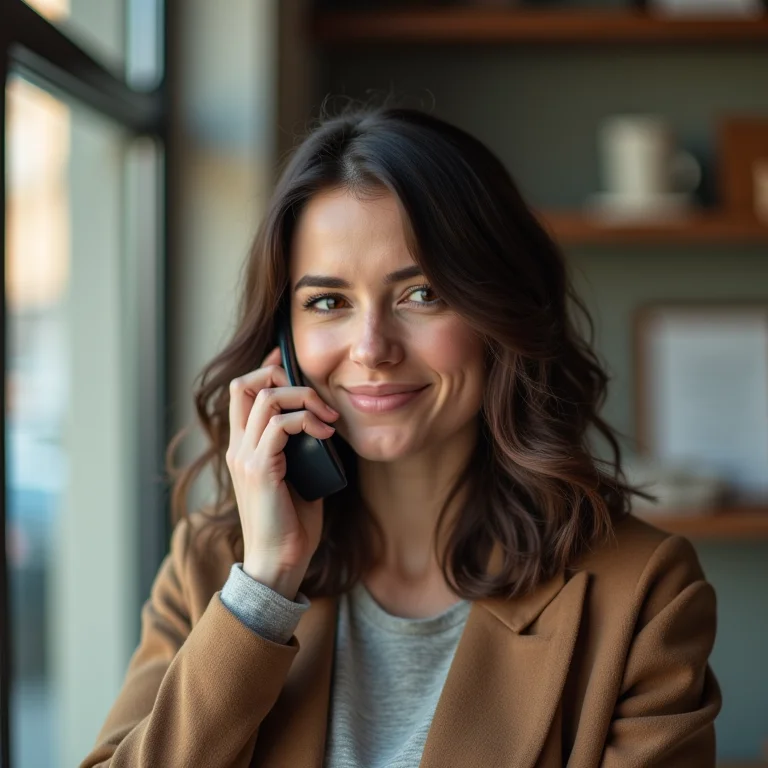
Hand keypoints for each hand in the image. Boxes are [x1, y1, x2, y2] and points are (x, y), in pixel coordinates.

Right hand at [225, 346, 339, 596]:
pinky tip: (325, 433)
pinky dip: (306, 420)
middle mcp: (238, 447)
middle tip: (316, 397)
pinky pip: (278, 424)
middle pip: (245, 384)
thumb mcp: (297, 475)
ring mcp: (245, 457)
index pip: (242, 391)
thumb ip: (300, 448)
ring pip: (266, 398)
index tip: (291, 362)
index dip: (265, 368)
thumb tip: (323, 424)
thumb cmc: (291, 523)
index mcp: (243, 447)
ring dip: (303, 398)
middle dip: (282, 375)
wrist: (278, 562)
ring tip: (326, 419)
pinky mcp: (260, 469)